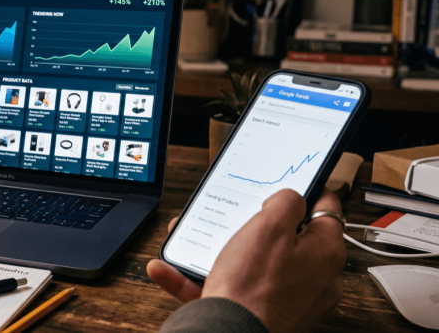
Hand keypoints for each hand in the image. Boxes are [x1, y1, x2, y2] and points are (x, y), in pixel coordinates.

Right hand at [147, 189, 345, 331]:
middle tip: (238, 215)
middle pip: (290, 238)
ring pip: (256, 263)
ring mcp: (291, 298)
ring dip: (226, 250)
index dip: (307, 191)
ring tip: (196, 240)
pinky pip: (233, 288)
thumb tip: (290, 198)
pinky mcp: (265, 312)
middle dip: (258, 224)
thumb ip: (286, 201)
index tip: (291, 185)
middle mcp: (316, 278)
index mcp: (326, 252)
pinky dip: (203, 277)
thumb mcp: (269, 225)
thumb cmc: (251, 287)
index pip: (326, 209)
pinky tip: (172, 270)